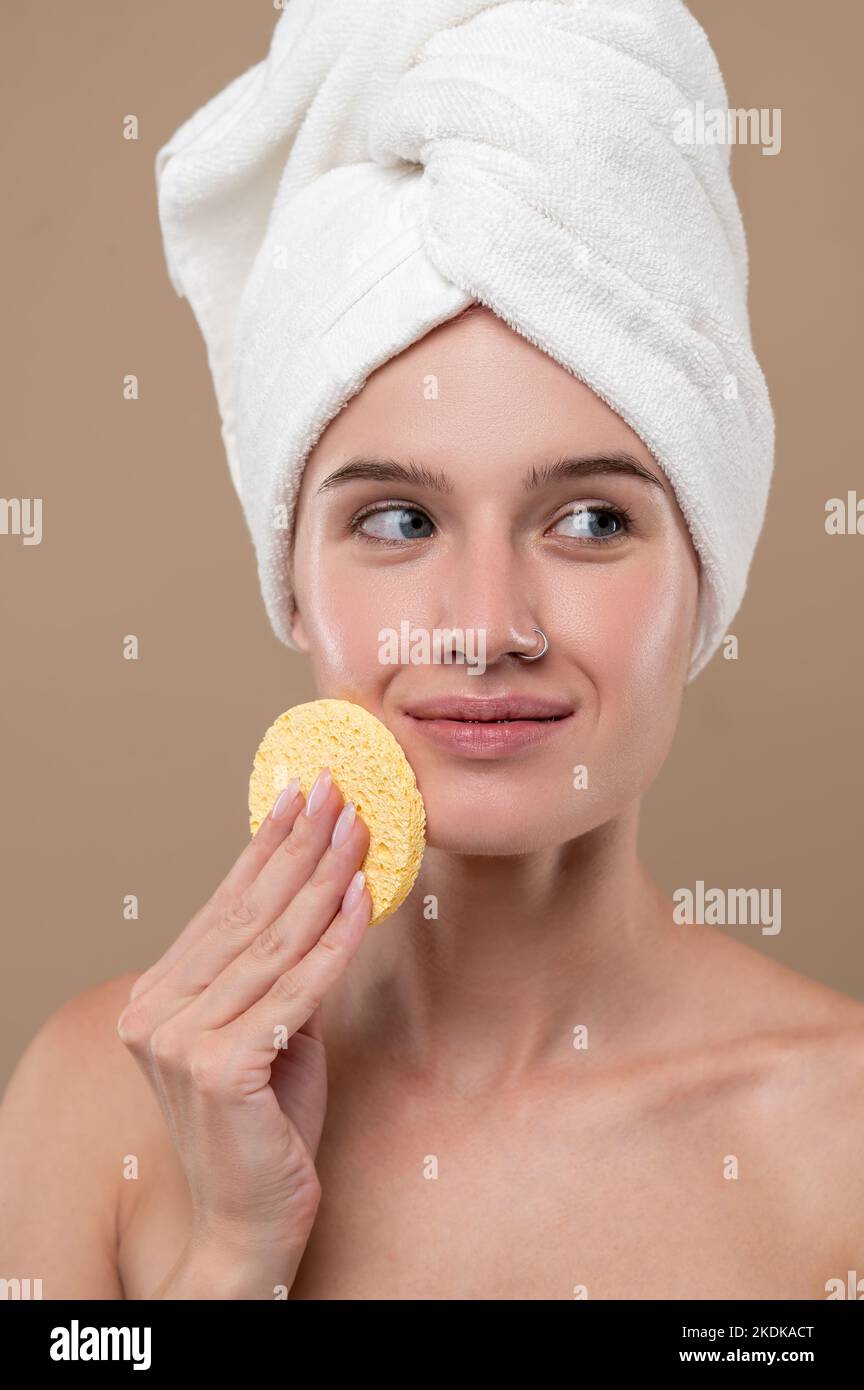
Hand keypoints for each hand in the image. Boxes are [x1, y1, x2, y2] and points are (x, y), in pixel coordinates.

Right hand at [116, 768, 369, 1280]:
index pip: (224, 904)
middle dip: (299, 843)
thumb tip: (324, 891)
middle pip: (248, 912)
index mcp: (160, 995)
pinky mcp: (218, 1067)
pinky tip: (361, 894)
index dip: (266, 845)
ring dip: (324, 877)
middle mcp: (157, 1010)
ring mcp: (179, 1039)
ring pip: (274, 942)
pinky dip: (336, 940)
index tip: (299, 792)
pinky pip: (296, 989)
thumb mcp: (273, 1030)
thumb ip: (281, 970)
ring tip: (358, 827)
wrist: (251, 1222)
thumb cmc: (266, 1125)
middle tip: (337, 788)